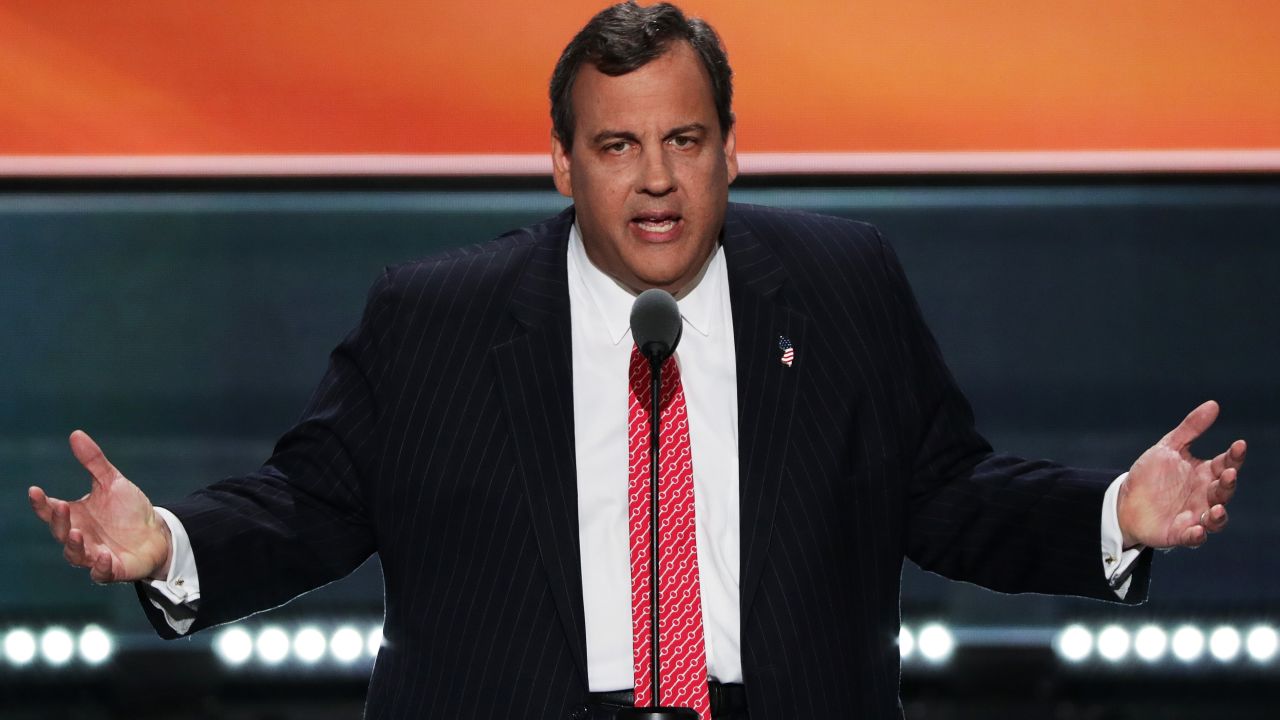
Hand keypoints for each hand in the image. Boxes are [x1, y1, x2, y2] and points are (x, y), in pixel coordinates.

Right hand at [28, 430, 171, 582]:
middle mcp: (80, 537)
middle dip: (58, 521)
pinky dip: (100, 566)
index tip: (34, 490)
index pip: (50, 510)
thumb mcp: (112, 482)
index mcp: (75, 516)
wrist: (158, 533)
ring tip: (76, 533)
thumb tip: (76, 433)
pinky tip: (104, 556)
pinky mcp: (112, 569)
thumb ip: (93, 462)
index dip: (40, 502)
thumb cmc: (129, 510)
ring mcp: (94, 555)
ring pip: (75, 555)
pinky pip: (101, 573)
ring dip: (74, 545)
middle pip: (60, 531)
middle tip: (62, 508)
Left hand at [1119, 400, 1245, 549]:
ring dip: (1219, 514)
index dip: (1235, 456)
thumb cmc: (1151, 475)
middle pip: (1224, 491)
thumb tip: (1214, 404)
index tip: (1239, 445)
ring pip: (1217, 519)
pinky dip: (1197, 535)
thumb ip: (1191, 428)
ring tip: (1217, 508)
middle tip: (1228, 474)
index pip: (1226, 464)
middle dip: (1229, 483)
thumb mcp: (1169, 447)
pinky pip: (1194, 538)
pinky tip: (1196, 529)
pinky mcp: (1181, 533)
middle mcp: (1205, 495)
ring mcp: (1195, 515)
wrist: (1125, 501)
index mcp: (1205, 474)